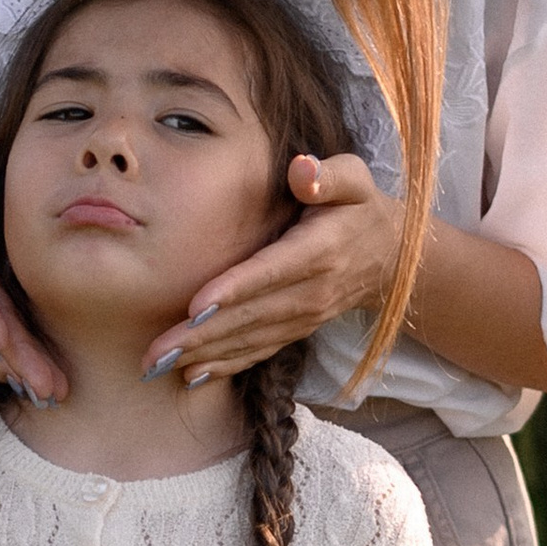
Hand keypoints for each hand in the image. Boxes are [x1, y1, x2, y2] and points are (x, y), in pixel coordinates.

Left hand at [141, 152, 401, 383]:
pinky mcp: (298, 330)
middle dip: (202, 335)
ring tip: (160, 365)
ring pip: (250, 339)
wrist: (390, 256)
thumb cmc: (358, 207)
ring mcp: (305, 317)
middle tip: (156, 350)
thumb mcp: (354, 180)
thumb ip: (329, 174)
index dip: (235, 289)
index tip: (196, 306)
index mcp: (320, 250)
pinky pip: (259, 351)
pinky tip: (191, 375)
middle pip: (251, 315)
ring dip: (205, 354)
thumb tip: (302, 170)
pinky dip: (226, 365)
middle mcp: (312, 291)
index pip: (271, 271)